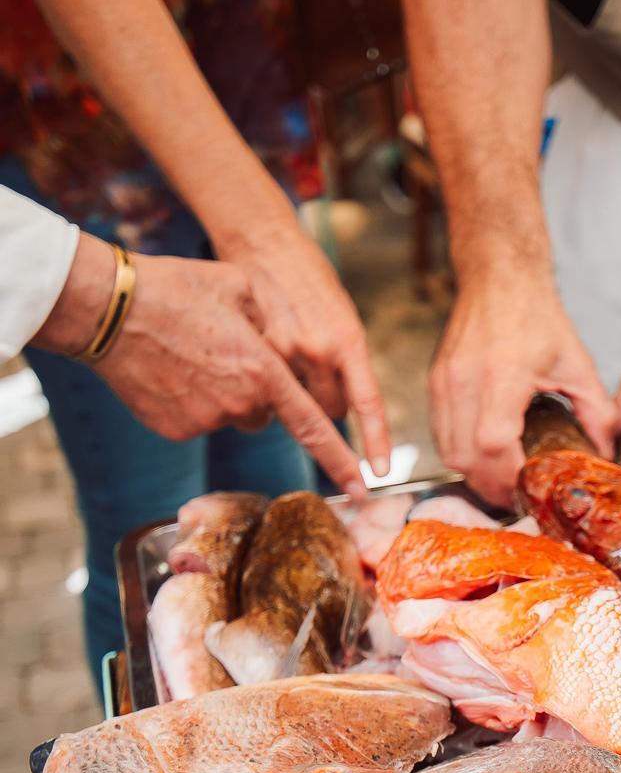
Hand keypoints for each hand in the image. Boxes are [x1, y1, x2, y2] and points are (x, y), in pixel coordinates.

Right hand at [34, 235, 369, 494]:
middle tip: (222, 350)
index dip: (340, 459)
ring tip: (190, 355)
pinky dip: (190, 402)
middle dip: (255, 390)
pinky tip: (169, 371)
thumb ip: (275, 319)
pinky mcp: (176, 431)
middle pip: (265, 413)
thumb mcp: (240, 285)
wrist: (108, 309)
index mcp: (264, 371)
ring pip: (230, 416)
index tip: (361, 488)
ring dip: (221, 395)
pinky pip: (198, 421)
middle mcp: (240, 404)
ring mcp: (206, 421)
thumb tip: (285, 342)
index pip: (312, 426)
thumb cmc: (175, 288)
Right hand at [430, 266, 615, 506]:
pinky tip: (483, 457)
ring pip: (448, 452)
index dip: (509, 477)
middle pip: (465, 458)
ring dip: (473, 475)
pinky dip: (460, 454)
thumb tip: (607, 453)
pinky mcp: (435, 383)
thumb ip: (597, 412)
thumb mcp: (577, 363)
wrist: (499, 278)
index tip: (530, 490)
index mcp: (502, 375)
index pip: (493, 444)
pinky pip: (440, 434)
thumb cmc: (536, 316)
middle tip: (517, 499)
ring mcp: (444, 382)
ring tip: (501, 483)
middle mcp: (465, 381)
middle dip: (492, 487)